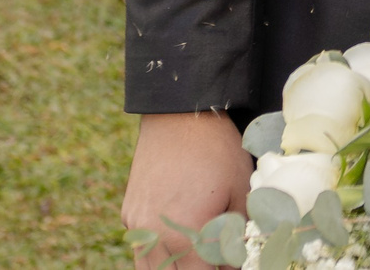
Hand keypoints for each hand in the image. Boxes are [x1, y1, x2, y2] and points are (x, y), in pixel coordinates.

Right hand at [122, 113, 251, 269]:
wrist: (179, 114)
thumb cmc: (216, 151)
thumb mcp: (240, 192)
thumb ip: (237, 235)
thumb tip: (234, 261)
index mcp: (187, 235)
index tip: (233, 262)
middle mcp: (155, 236)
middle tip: (215, 258)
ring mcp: (138, 226)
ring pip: (150, 269)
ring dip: (174, 267)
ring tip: (197, 255)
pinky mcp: (129, 213)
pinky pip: (141, 247)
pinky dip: (158, 252)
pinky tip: (179, 237)